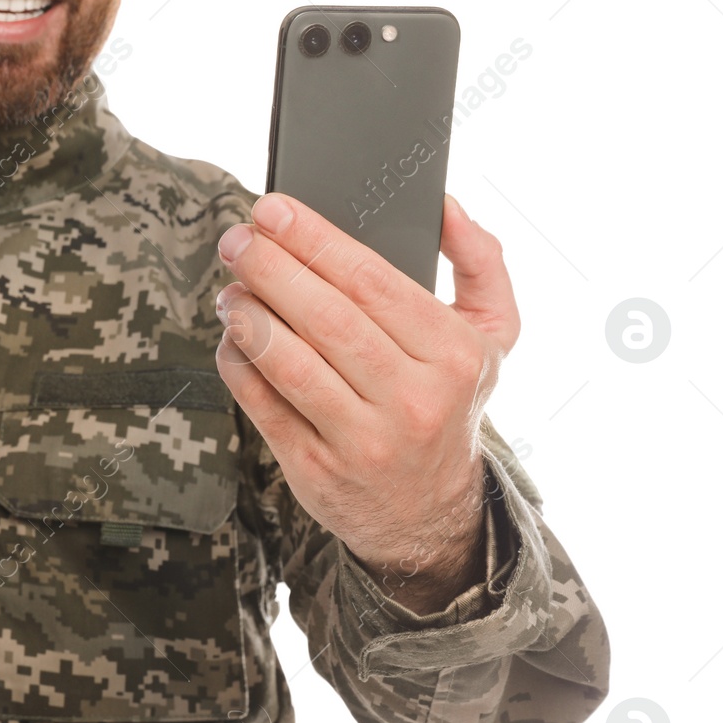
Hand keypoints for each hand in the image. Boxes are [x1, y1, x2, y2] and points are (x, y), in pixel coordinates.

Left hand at [213, 193, 518, 612]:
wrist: (432, 516)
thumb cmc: (450, 402)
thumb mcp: (492, 336)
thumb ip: (481, 263)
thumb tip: (446, 206)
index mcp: (454, 356)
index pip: (372, 281)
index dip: (315, 239)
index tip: (274, 209)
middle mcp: (413, 401)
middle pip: (325, 317)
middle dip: (270, 266)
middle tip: (237, 238)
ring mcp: (363, 442)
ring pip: (288, 362)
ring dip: (247, 315)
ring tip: (230, 287)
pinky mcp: (316, 471)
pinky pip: (262, 405)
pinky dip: (237, 363)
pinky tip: (232, 336)